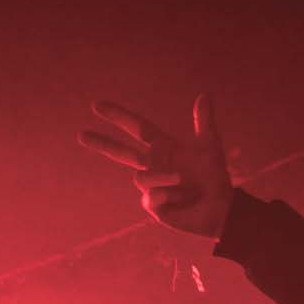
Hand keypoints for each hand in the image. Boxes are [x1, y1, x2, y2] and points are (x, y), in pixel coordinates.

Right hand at [78, 93, 231, 238]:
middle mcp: (153, 165)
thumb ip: (205, 122)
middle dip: (102, 143)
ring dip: (163, 176)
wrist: (222, 208)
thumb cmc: (215, 177)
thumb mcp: (211, 147)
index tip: (97, 106)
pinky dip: (167, 194)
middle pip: (121, 151)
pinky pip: (151, 196)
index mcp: (163, 148)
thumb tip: (205, 95)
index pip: (137, 128)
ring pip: (141, 177)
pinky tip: (181, 198)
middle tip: (81, 135)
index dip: (118, 116)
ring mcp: (151, 186)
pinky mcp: (153, 206)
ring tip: (183, 179)